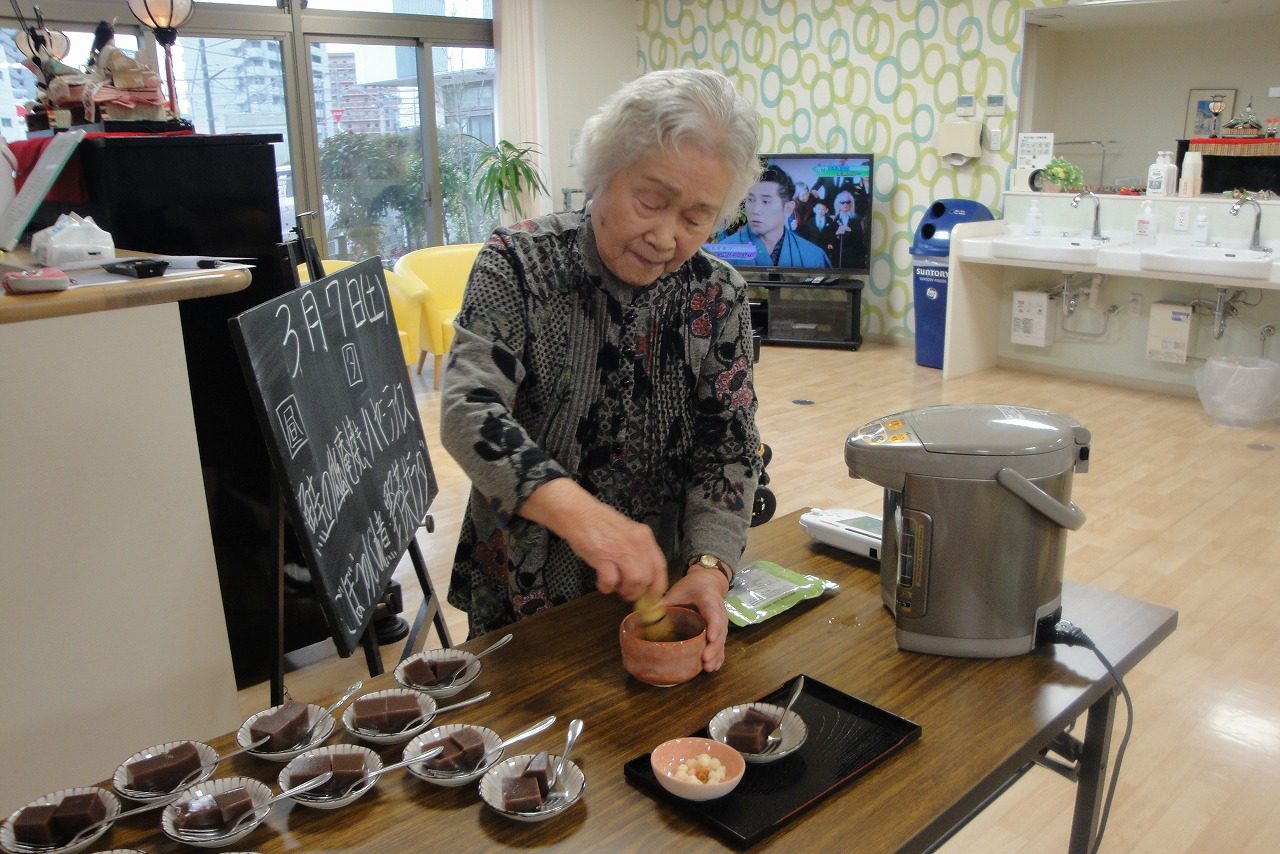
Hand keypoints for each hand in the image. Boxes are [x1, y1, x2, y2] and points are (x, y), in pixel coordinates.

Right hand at [519, 478, 666, 601]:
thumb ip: (636, 551)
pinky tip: (602, 583)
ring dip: (624, 590)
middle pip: (648, 577)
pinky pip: (611, 581)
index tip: (651, 597)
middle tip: (627, 593)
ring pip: (634, 581)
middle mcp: (636, 543)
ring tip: (615, 587)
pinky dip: (607, 587)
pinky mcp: (603, 556)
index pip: (660, 566)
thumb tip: (642, 577)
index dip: (657, 586)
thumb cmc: (599, 523)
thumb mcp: (626, 532)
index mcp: (644, 536)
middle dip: (637, 591)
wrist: (577, 513)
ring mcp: (620, 549)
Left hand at [662, 567, 729, 671]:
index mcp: (708, 600)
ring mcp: (721, 622)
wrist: (708, 582)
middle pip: (720, 631)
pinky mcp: (720, 630)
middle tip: (705, 660)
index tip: (710, 638)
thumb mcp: (678, 590)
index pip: (713, 613)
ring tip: (708, 668)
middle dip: (714, 647)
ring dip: (716, 654)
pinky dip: (719, 656)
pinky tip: (713, 667)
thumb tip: (644, 616)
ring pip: (722, 640)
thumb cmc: (692, 586)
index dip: (714, 626)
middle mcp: (719, 612)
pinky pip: (722, 644)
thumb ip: (664, 603)